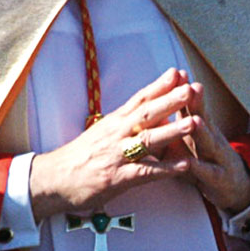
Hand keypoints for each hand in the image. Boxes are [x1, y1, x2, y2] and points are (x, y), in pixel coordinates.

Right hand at [28, 68, 249, 218]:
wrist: (54, 178)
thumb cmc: (79, 156)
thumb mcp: (101, 132)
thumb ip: (124, 123)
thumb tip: (147, 112)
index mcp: (114, 121)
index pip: (139, 99)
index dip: (159, 85)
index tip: (177, 71)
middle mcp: (117, 134)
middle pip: (147, 113)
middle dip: (170, 100)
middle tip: (190, 88)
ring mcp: (118, 155)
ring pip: (149, 139)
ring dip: (173, 130)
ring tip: (195, 122)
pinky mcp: (118, 178)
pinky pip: (146, 172)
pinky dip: (166, 169)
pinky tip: (184, 165)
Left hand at [171, 82, 249, 213]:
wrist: (233, 185)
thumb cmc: (203, 156)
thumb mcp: (189, 136)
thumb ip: (176, 118)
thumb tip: (156, 98)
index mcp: (199, 127)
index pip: (190, 105)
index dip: (183, 91)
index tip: (176, 73)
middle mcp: (210, 137)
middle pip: (202, 117)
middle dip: (196, 102)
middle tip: (191, 86)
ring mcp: (216, 157)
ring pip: (208, 142)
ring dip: (202, 131)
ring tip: (195, 120)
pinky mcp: (218, 178)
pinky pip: (207, 173)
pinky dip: (199, 168)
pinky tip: (190, 163)